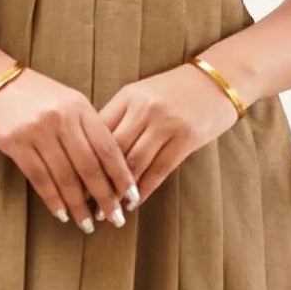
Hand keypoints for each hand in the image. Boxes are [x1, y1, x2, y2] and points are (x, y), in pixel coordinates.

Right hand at [0, 65, 138, 231]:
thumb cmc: (30, 91)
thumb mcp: (65, 99)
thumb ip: (85, 125)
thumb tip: (105, 165)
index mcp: (80, 106)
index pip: (108, 147)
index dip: (122, 176)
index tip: (132, 197)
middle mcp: (62, 119)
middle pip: (90, 166)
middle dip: (105, 197)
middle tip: (116, 219)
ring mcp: (38, 131)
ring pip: (66, 177)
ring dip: (79, 205)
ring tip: (88, 224)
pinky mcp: (16, 143)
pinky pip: (40, 178)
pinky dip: (53, 199)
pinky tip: (62, 214)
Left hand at [93, 61, 240, 209]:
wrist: (218, 79)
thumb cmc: (175, 90)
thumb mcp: (143, 95)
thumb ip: (120, 117)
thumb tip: (92, 151)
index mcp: (128, 96)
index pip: (98, 131)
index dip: (83, 158)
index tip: (72, 180)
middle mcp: (144, 108)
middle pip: (112, 151)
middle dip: (97, 180)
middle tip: (84, 203)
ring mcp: (166, 123)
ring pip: (135, 163)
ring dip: (120, 191)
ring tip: (108, 210)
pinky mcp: (186, 138)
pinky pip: (160, 169)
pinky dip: (145, 189)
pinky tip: (135, 202)